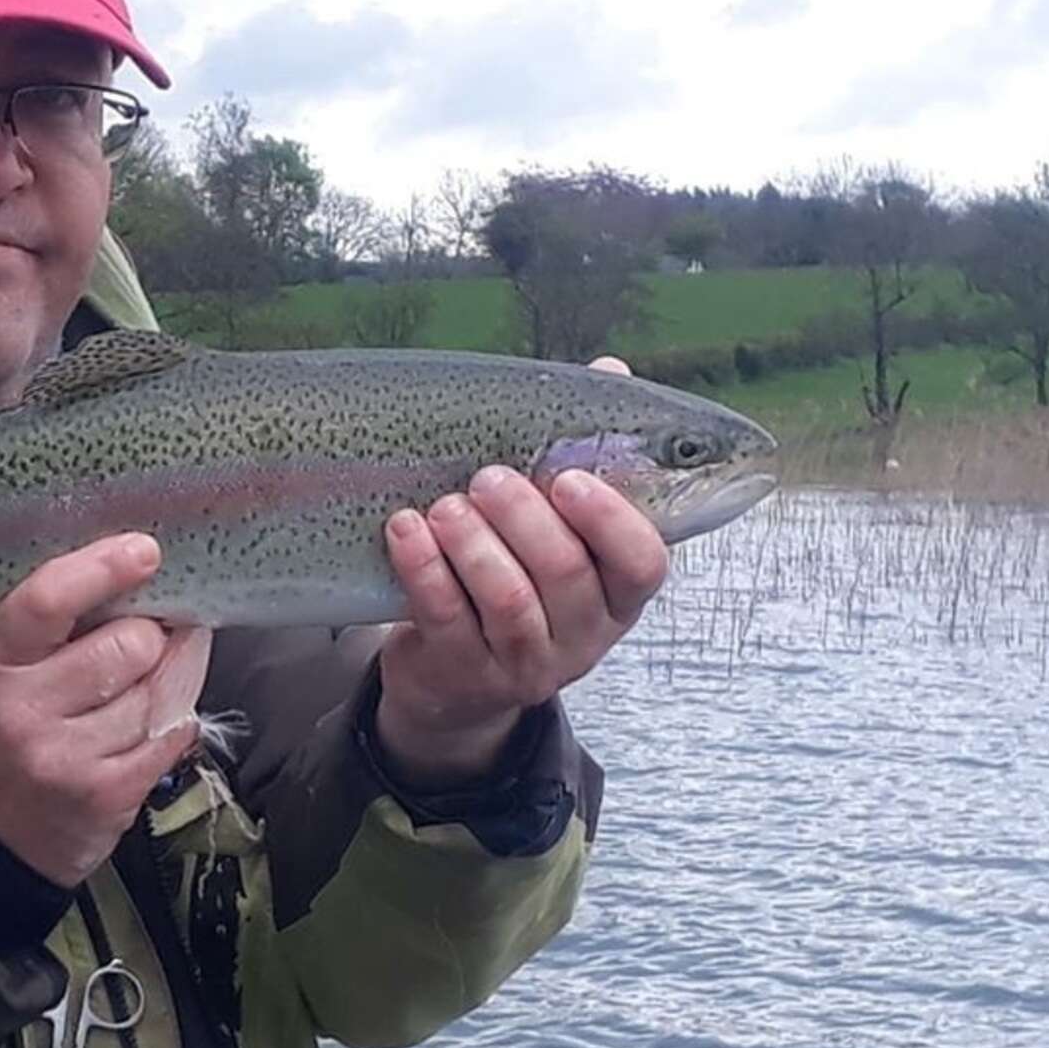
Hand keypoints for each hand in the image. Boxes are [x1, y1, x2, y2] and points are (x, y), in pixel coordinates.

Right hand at [0, 536, 212, 885]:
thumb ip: (50, 633)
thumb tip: (133, 582)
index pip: (45, 601)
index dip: (101, 569)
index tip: (143, 551)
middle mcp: (29, 713)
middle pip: (129, 645)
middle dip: (152, 634)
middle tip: (148, 636)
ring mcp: (71, 758)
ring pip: (163, 690)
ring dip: (175, 675)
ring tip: (159, 673)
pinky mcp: (112, 794)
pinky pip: (173, 733)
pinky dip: (177, 719)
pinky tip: (158, 718)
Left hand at [374, 367, 667, 784]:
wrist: (453, 676)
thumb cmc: (514, 576)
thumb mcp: (557, 527)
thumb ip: (586, 452)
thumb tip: (610, 371)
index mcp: (618, 595)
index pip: (643, 563)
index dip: (609, 519)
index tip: (568, 478)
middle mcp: (583, 636)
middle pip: (566, 573)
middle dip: (523, 516)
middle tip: (488, 478)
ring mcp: (524, 664)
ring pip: (508, 599)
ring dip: (473, 542)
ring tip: (445, 505)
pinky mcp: (464, 675)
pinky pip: (445, 618)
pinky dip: (423, 567)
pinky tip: (405, 528)